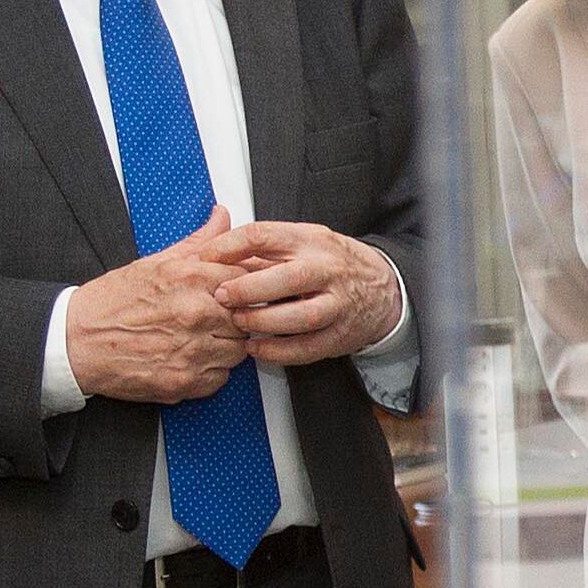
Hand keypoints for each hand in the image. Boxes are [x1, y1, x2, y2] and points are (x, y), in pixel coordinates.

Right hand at [65, 207, 259, 402]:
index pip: (246, 281)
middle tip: (212, 318)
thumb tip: (221, 217)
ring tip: (198, 338)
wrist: (76, 342)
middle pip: (246, 317)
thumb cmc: (110, 303)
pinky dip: (210, 371)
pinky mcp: (186, 382)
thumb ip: (197, 243)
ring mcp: (193, 351)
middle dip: (233, 317)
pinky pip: (220, 378)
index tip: (230, 294)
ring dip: (224, 346)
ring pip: (237, 350)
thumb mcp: (154, 263)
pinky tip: (189, 358)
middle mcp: (196, 315)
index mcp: (190, 280)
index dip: (241, 288)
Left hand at [218, 221, 403, 367]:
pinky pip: (307, 348)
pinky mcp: (339, 335)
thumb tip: (213, 243)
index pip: (264, 236)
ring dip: (263, 322)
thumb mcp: (303, 240)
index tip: (205, 259)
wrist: (382, 288)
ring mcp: (337, 304)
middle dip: (247, 289)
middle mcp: (326, 270)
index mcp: (310, 240)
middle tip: (220, 296)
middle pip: (287, 279)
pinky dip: (278, 351)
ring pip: (300, 317)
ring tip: (239, 323)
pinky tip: (256, 348)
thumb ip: (262, 244)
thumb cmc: (332, 262)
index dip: (229, 247)